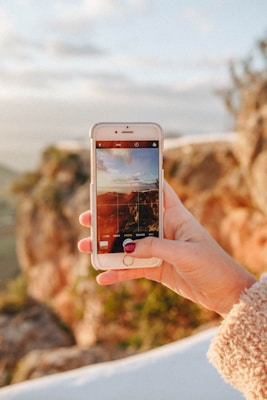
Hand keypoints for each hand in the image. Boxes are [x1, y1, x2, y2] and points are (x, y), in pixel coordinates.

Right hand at [78, 181, 255, 316]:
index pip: (158, 192)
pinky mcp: (156, 269)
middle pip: (133, 220)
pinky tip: (102, 277)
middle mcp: (165, 231)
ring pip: (128, 245)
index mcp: (176, 217)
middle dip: (110, 218)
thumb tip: (125, 247)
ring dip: (107, 246)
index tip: (118, 177)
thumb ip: (155, 248)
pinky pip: (133, 269)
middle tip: (87, 217)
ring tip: (86, 247)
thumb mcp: (184, 253)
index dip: (141, 183)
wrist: (224, 293)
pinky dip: (118, 273)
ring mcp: (159, 250)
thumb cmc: (212, 265)